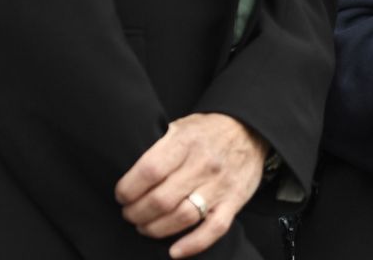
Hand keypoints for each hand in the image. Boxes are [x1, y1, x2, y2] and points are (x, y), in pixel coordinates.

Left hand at [115, 112, 267, 258]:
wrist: (250, 130)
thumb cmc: (207, 131)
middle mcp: (204, 164)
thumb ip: (158, 146)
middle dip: (136, 213)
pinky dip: (192, 244)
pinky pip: (214, 229)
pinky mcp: (234, 201)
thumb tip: (127, 171)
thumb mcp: (180, 125)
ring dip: (155, 229)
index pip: (149, 171)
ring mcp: (220, 185)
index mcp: (186, 141)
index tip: (122, 195)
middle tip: (130, 213)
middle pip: (161, 199)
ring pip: (182, 217)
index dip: (128, 189)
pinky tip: (174, 250)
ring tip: (145, 226)